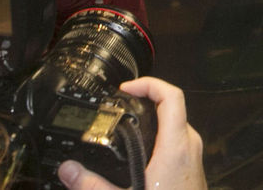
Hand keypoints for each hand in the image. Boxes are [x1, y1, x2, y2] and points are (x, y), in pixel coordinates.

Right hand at [58, 77, 206, 189]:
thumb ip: (94, 186)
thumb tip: (69, 170)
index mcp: (176, 147)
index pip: (172, 96)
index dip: (150, 84)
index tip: (127, 88)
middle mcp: (189, 147)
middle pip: (173, 107)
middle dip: (147, 100)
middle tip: (122, 103)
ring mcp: (193, 157)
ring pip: (176, 124)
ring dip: (153, 119)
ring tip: (127, 123)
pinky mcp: (192, 168)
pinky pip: (177, 141)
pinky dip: (159, 136)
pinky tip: (140, 150)